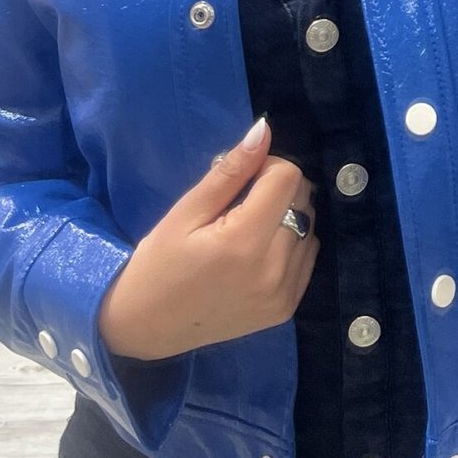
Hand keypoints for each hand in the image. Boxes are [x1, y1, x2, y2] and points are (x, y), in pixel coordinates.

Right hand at [98, 118, 318, 360]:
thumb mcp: (185, 213)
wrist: (147, 328)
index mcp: (244, 243)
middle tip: (241, 205)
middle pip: (303, 200)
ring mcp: (283, 294)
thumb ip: (229, 172)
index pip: (287, 178)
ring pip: (311, 227)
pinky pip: (308, 257)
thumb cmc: (158, 264)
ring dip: (288, 217)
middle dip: (277, 190)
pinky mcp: (286, 309)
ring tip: (249, 230)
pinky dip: (292, 245)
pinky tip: (260, 252)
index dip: (267, 167)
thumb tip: (264, 130)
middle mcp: (273, 270)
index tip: (241, 181)